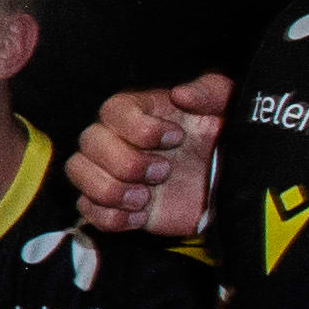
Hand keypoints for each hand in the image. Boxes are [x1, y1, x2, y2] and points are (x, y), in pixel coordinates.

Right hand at [69, 70, 229, 236]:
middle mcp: (120, 140)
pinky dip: (110, 217)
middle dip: (125, 162)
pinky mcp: (116, 206)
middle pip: (89, 141)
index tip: (176, 138)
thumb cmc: (226, 143)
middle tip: (164, 172)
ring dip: (109, 189)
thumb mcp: (228, 109)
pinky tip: (141, 217)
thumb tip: (180, 94)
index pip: (114, 109)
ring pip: (78, 172)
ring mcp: (114, 173)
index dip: (138, 127)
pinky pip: (87, 210)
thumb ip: (211, 91)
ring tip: (145, 199)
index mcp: (143, 112)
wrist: (229, 190)